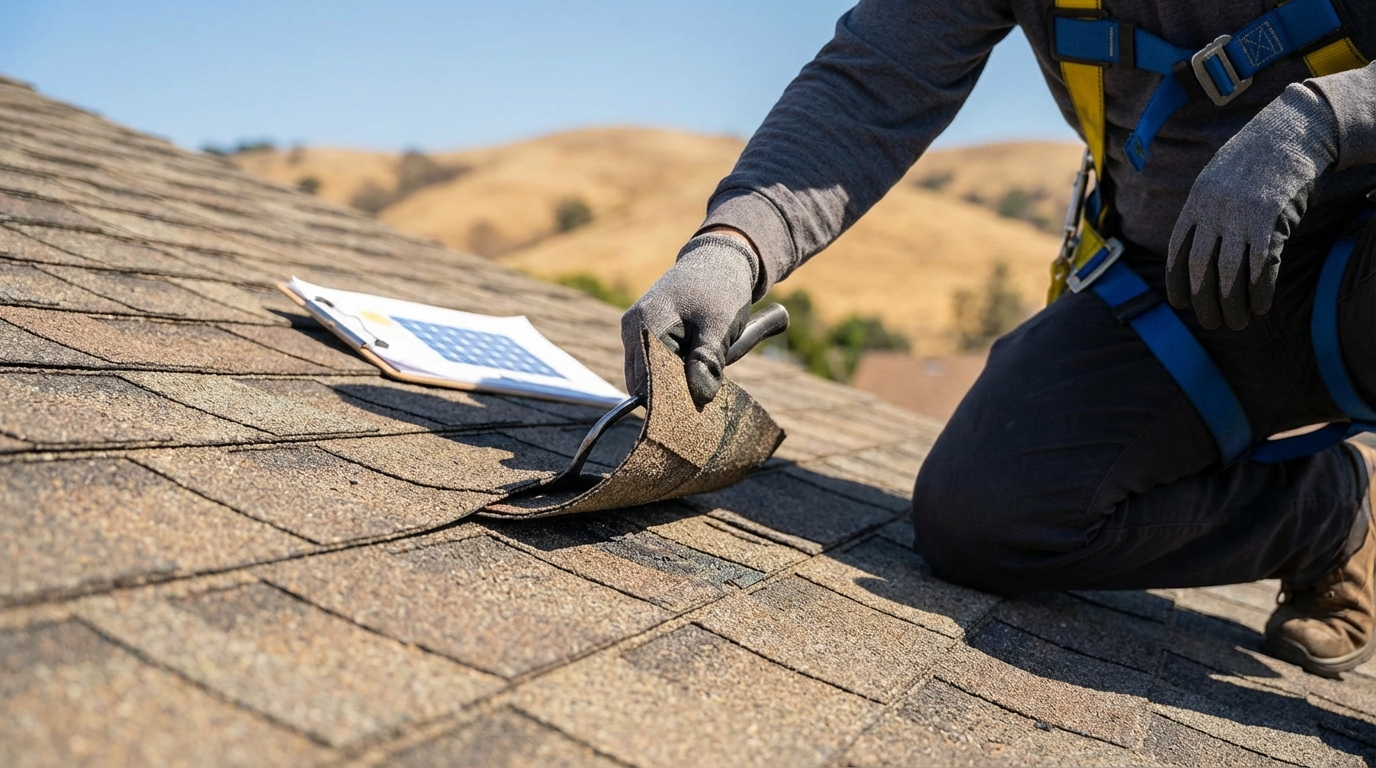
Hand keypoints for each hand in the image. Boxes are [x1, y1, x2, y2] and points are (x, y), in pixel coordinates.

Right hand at [621, 230, 758, 406]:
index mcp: (645, 324)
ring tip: (705, 359)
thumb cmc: (721, 289)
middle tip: (708, 382)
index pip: (645, 382)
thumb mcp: (720, 325)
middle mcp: (632, 329)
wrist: (719, 259)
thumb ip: (707, 361)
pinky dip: (676, 367)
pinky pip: (655, 364)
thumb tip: (700, 397)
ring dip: (677, 377)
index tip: (699, 403)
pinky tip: (698, 355)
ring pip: (650, 375)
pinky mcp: (644, 335)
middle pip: (643, 382)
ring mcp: (635, 332)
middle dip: (675, 388)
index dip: (672, 397)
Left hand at [1167, 83, 1338, 329]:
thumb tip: (1199, 246)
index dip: (1176, 282)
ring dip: (1232, 304)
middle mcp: (1214, 211)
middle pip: (1200, 269)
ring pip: (1229, 274)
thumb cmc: (1257, 158)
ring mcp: (1241, 216)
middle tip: (1212, 323)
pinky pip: (1261, 266)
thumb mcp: (1219, 179)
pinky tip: (1260, 305)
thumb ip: (1207, 210)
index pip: (1177, 251)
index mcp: (1196, 201)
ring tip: (1238, 322)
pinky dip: (1259, 290)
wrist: (1293, 130)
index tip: (1180, 304)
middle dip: (1204, 302)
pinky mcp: (1271, 220)